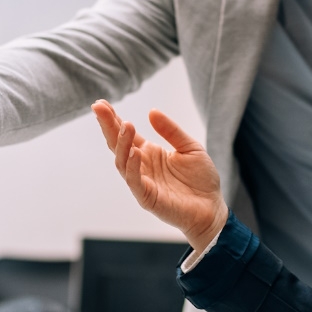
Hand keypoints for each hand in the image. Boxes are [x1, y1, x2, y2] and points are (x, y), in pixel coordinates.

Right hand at [91, 100, 227, 250]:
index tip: (101, 103)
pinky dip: (132, 167)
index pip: (126, 134)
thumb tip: (151, 111)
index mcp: (149, 153)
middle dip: (107, 126)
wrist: (212, 208)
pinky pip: (135, 181)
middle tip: (99, 108)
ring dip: (122, 143)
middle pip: (117, 145)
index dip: (113, 119)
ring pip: (122, 162)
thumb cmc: (201, 179)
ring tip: (127, 124)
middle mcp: (141, 166)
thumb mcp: (189, 147)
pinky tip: (134, 152)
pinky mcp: (147, 197)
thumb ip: (171, 131)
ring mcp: (142, 182)